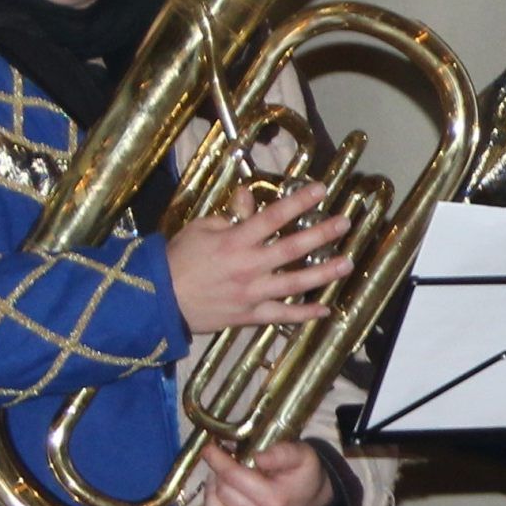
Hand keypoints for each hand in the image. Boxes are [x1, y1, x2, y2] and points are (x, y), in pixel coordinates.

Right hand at [166, 182, 349, 333]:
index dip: (298, 202)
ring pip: (294, 283)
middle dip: (321, 234)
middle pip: (292, 248)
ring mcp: (252, 293)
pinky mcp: (249, 315)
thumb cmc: (178, 260)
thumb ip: (229, 215)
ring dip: (322, 273)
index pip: (274, 217)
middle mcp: (249, 265)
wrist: (159, 300)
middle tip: (344, 224)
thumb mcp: (200, 228)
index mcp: (236, 240)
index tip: (321, 190)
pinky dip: (303, 315)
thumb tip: (248, 195)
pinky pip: (280, 316)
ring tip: (346, 264)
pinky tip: (324, 310)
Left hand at [197, 441, 331, 505]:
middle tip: (220, 465)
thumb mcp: (301, 455)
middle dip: (217, 476)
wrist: (311, 500)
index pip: (234, 478)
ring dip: (210, 500)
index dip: (218, 461)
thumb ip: (282, 452)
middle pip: (224, 496)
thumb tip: (258, 457)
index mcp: (276, 499)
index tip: (210, 449)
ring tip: (215, 485)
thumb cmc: (302, 475)